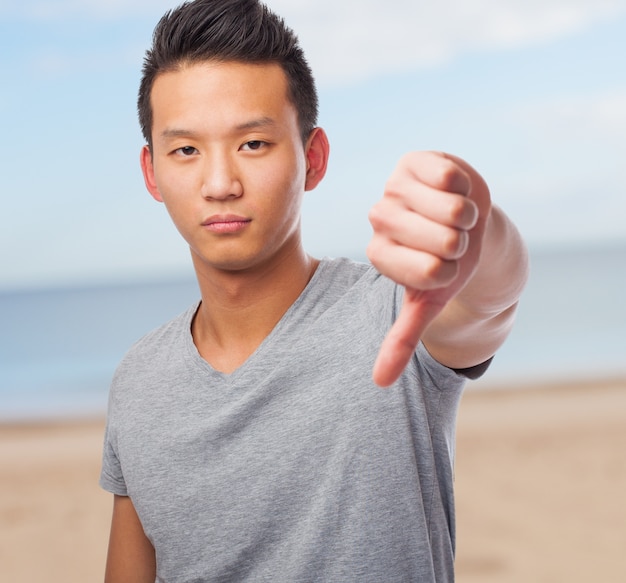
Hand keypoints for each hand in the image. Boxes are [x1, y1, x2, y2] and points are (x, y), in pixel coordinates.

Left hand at [366, 151, 490, 386]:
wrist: (464, 222)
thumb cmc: (444, 262)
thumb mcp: (426, 302)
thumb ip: (402, 339)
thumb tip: (379, 383)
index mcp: (379, 254)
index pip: (429, 273)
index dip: (452, 271)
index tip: (442, 264)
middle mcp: (378, 219)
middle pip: (444, 242)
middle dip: (462, 245)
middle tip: (450, 238)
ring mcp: (393, 186)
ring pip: (453, 211)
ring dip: (468, 218)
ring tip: (455, 216)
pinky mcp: (413, 161)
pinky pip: (450, 178)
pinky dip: (466, 189)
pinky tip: (453, 191)